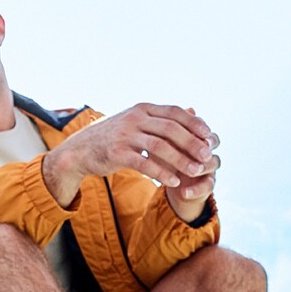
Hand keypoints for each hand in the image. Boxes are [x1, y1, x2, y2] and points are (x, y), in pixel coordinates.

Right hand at [42, 103, 218, 206]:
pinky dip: (161, 172)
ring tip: (195, 171)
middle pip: (171, 129)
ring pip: (160, 146)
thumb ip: (160, 120)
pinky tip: (173, 182)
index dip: (194, 124)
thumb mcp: (135, 123)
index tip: (210, 136)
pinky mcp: (116, 154)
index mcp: (142, 109)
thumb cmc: (113, 138)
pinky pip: (144, 163)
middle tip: (207, 156)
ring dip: (181, 160)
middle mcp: (134, 119)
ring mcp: (124, 135)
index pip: (174, 112)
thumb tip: (193, 114)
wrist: (79, 151)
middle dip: (192, 143)